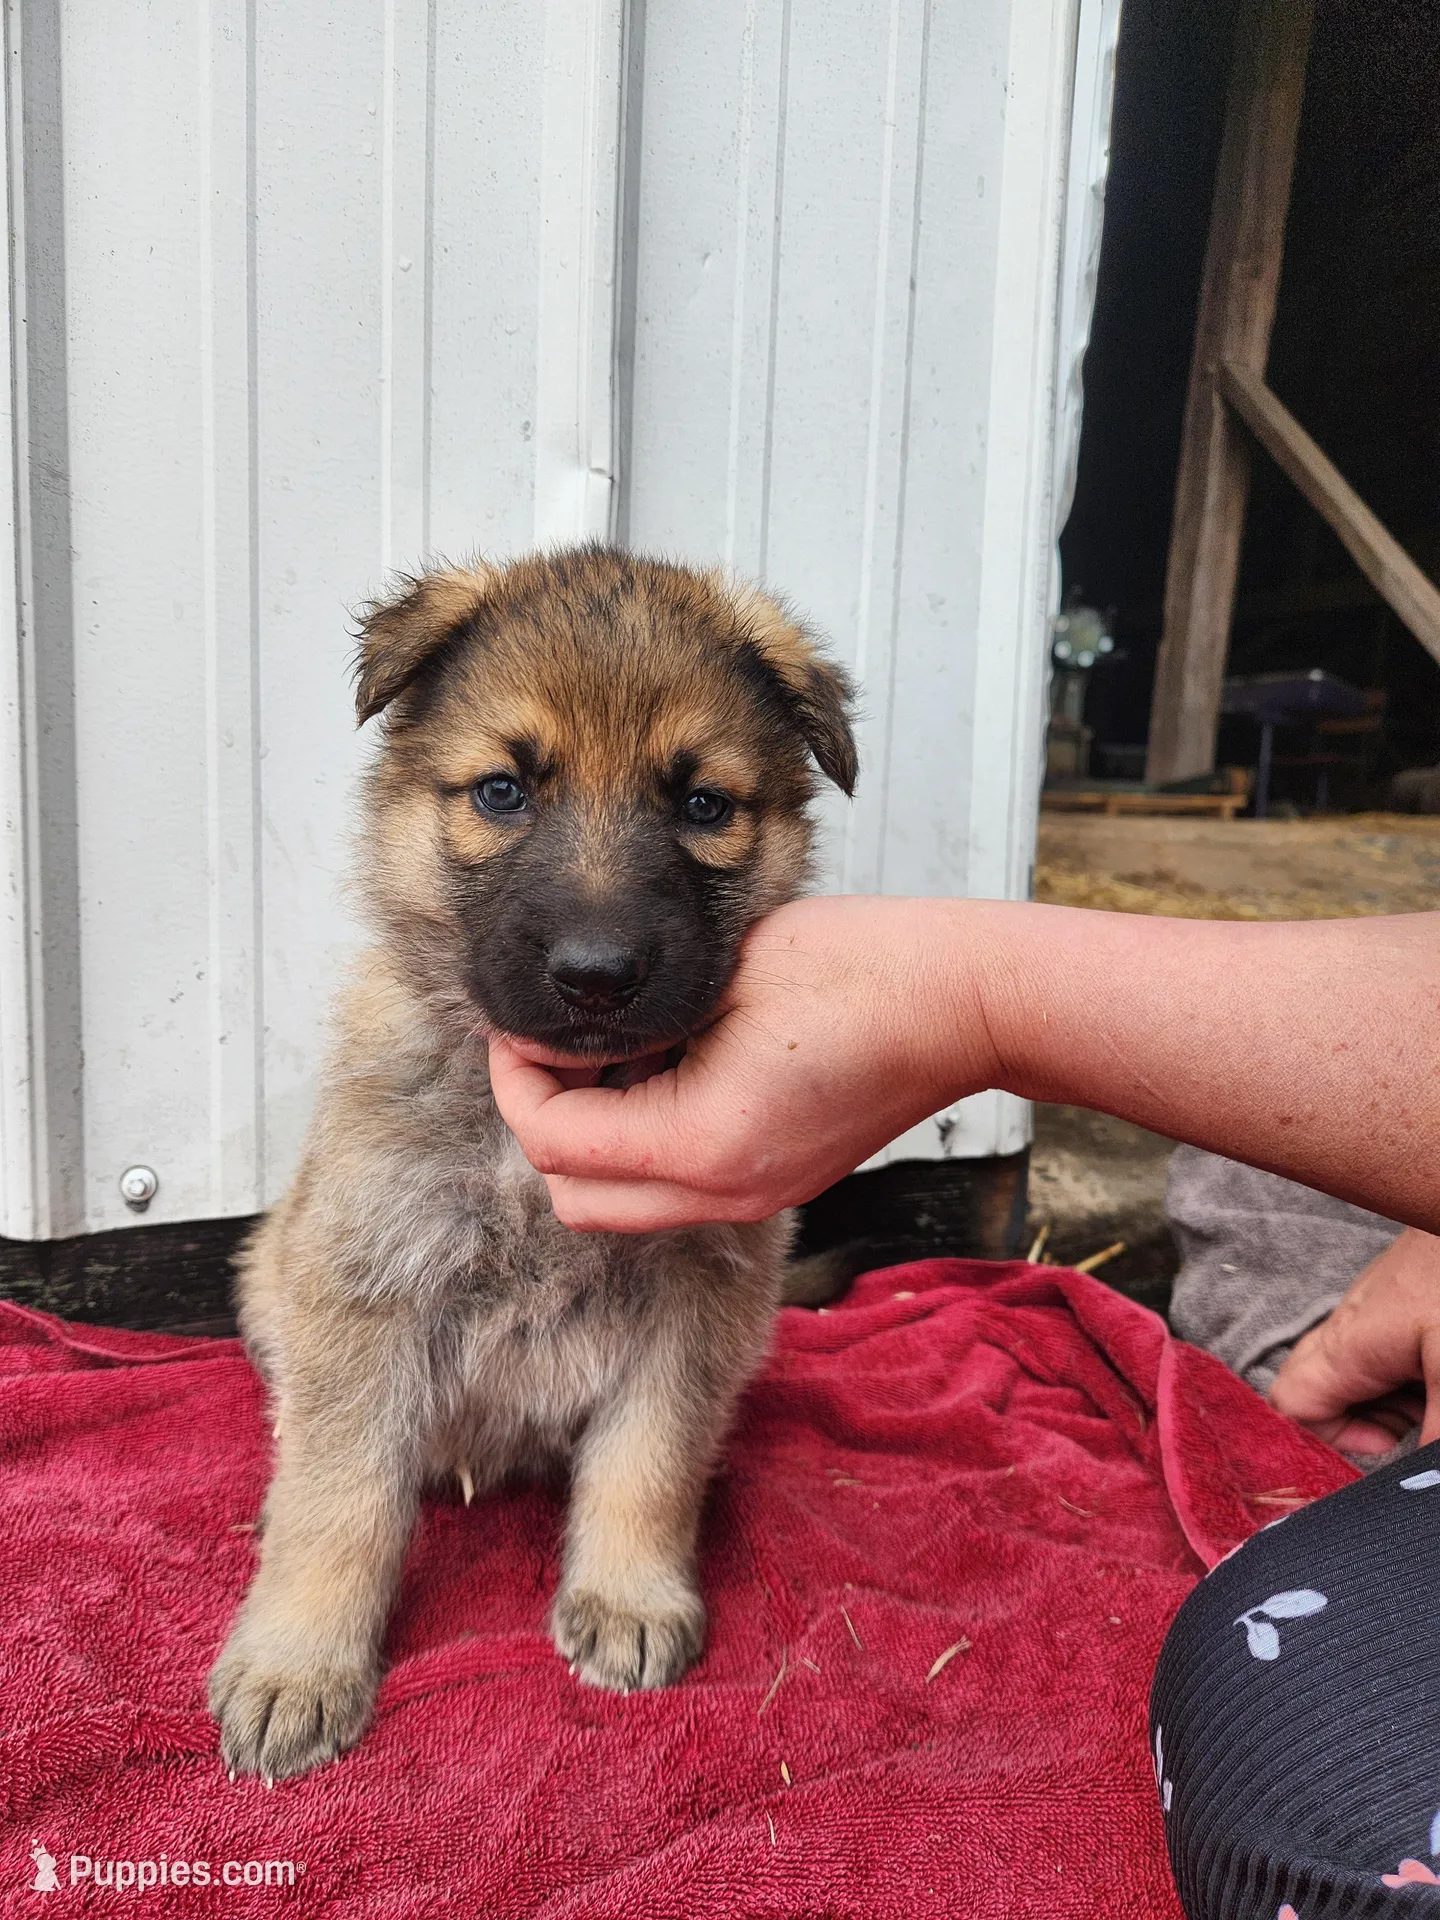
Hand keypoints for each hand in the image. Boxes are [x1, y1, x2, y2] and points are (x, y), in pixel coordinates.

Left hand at [487, 895, 999, 1230]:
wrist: (964, 1001)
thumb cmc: (859, 967)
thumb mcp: (722, 975)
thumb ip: (634, 1020)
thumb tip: (565, 1035)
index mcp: (705, 1142)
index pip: (556, 1143)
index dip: (519, 1080)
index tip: (521, 1025)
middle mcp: (726, 1192)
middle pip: (575, 1200)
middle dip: (544, 1121)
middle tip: (556, 1047)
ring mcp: (756, 1196)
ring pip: (622, 1203)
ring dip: (594, 1138)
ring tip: (617, 1053)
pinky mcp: (777, 1182)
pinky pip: (675, 1186)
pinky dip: (644, 1141)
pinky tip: (669, 1067)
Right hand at [1269, 1228, 1439, 1451]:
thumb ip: (1436, 1433)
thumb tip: (1421, 1489)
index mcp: (1347, 1346)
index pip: (1289, 1408)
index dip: (1321, 1445)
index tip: (1379, 1459)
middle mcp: (1348, 1330)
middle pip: (1322, 1397)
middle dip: (1367, 1429)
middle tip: (1416, 1434)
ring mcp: (1374, 1316)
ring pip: (1362, 1381)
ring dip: (1399, 1407)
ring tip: (1439, 1396)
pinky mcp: (1401, 1308)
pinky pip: (1390, 1358)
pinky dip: (1416, 1381)